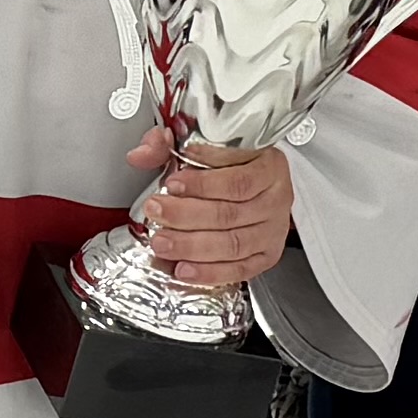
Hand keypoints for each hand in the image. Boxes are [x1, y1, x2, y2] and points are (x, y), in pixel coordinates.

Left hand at [128, 136, 296, 295]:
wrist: (254, 184)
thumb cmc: (228, 164)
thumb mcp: (198, 144)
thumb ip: (166, 146)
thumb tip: (141, 155)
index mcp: (268, 166)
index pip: (238, 181)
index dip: (203, 185)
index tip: (172, 183)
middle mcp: (276, 199)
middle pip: (231, 214)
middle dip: (186, 216)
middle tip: (157, 212)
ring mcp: (273, 230)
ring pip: (233, 244)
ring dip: (192, 246)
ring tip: (162, 242)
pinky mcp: (266, 255)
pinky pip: (240, 269)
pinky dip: (210, 273)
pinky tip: (184, 268)